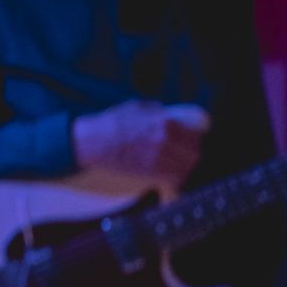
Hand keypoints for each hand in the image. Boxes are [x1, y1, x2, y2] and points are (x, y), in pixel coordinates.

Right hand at [73, 100, 208, 184]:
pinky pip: (173, 179)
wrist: (92, 143)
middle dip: (191, 153)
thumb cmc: (111, 123)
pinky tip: (171, 177)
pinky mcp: (150, 173)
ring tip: (178, 166)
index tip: (191, 139)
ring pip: (185, 168)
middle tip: (185, 153)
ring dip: (184, 167)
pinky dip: (174, 179)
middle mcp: (165, 141)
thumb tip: (169, 114)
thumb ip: (157, 111)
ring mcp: (158, 159)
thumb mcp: (136, 107)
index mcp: (164, 123)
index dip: (194, 137)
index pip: (194, 134)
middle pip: (193, 153)